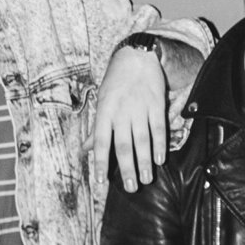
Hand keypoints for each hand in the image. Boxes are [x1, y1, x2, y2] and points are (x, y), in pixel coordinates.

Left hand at [91, 42, 168, 192]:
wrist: (137, 57)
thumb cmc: (116, 82)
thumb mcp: (102, 102)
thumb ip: (96, 128)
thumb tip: (85, 150)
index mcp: (104, 111)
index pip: (101, 141)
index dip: (100, 162)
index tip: (101, 181)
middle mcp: (121, 111)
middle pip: (123, 144)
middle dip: (127, 167)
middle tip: (130, 187)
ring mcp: (140, 108)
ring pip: (142, 140)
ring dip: (144, 161)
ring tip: (146, 179)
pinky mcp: (157, 105)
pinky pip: (159, 129)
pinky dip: (160, 145)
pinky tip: (160, 160)